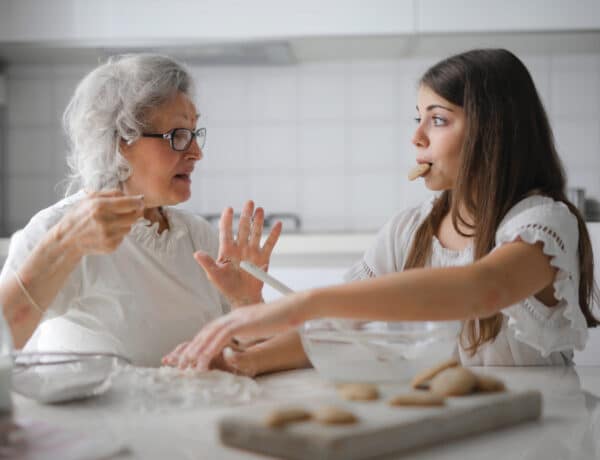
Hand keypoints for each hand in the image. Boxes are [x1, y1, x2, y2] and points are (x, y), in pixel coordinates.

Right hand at [54, 190, 143, 256]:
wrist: (67, 240)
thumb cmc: (78, 216)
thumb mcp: (89, 198)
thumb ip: (112, 194)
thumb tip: (133, 196)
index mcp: (99, 206)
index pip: (130, 203)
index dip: (138, 202)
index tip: (140, 201)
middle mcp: (105, 222)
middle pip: (134, 216)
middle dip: (134, 212)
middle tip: (128, 211)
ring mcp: (108, 236)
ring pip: (129, 227)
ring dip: (125, 224)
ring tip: (111, 222)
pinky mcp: (111, 246)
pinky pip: (123, 237)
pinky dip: (118, 234)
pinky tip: (106, 232)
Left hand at [162, 293, 308, 370]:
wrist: (294, 308)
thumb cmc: (283, 318)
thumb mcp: (262, 326)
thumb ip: (250, 331)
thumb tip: (245, 340)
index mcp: (236, 317)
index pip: (212, 330)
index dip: (200, 343)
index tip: (191, 357)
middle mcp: (233, 316)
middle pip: (206, 332)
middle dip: (192, 348)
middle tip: (181, 364)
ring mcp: (237, 318)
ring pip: (209, 335)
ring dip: (196, 351)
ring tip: (187, 366)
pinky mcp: (242, 322)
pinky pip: (220, 337)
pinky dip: (210, 349)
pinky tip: (203, 360)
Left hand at [194, 200, 281, 305]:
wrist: (243, 297)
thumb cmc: (227, 286)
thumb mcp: (214, 275)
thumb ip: (207, 263)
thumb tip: (196, 253)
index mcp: (227, 250)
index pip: (226, 231)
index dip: (227, 219)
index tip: (228, 208)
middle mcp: (240, 248)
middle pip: (243, 228)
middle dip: (246, 215)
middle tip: (249, 202)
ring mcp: (252, 252)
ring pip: (255, 232)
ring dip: (258, 221)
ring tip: (260, 210)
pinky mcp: (263, 258)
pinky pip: (269, 244)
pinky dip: (274, 234)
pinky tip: (277, 224)